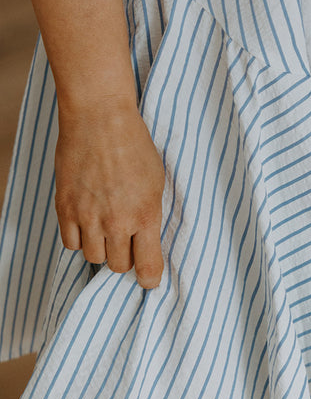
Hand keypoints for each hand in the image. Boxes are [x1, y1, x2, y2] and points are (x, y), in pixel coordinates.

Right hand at [54, 97, 166, 288]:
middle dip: (126, 258)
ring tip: (107, 228)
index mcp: (146, 213)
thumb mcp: (157, 180)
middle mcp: (116, 220)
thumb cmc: (134, 144)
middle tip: (128, 241)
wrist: (100, 118)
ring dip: (102, 248)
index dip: (150, 279)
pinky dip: (79, 239)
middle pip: (119, 266)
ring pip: (94, 258)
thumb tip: (149, 241)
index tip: (150, 280)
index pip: (148, 266)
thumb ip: (151, 213)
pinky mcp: (65, 208)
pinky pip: (71, 244)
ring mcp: (88, 216)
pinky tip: (87, 223)